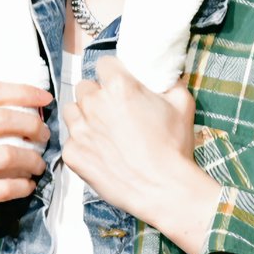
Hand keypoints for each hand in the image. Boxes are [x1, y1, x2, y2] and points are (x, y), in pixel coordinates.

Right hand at [0, 81, 51, 252]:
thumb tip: (28, 103)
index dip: (22, 91)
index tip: (44, 98)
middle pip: (1, 119)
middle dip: (32, 125)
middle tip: (44, 135)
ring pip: (7, 154)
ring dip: (33, 158)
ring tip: (38, 164)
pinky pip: (4, 188)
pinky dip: (24, 185)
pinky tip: (28, 185)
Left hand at [62, 57, 219, 253]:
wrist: (163, 189)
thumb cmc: (174, 147)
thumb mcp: (182, 104)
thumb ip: (170, 82)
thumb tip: (165, 74)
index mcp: (119, 86)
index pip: (103, 64)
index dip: (113, 73)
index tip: (119, 84)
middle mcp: (94, 103)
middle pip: (85, 86)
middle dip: (97, 94)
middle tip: (113, 110)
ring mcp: (80, 130)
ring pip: (72, 110)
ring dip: (84, 116)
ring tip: (102, 130)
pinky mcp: (72, 154)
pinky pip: (70, 140)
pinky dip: (82, 144)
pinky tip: (100, 153)